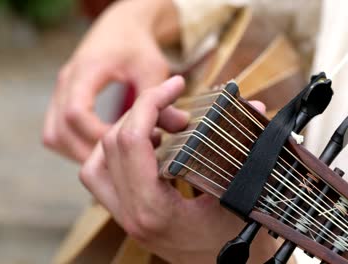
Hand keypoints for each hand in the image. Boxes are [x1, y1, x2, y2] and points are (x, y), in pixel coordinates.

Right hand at [43, 0, 178, 161]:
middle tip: (120, 165)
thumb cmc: (137, 46)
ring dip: (78, 153)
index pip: (77, 114)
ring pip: (54, 136)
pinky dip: (73, 146)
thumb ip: (161, 97)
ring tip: (111, 160)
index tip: (126, 147)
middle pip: (60, 132)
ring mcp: (60, 90)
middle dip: (89, 153)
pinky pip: (55, 132)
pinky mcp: (62, 98)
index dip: (98, 136)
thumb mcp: (153, 67)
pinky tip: (100, 150)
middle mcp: (66, 81)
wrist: (119, 26)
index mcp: (87, 70)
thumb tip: (181, 124)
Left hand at [80, 76, 274, 262]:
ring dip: (125, 133)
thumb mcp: (240, 196)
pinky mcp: (128, 216)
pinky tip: (150, 148)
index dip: (152, 102)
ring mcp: (125, 217)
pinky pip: (103, 177)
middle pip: (112, 144)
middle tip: (180, 114)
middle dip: (144, 114)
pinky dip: (118, 153)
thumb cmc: (239, 246)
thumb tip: (250, 106)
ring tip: (161, 129)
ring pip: (97, 162)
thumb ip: (240, 149)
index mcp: (154, 210)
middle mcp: (131, 215)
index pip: (131, 141)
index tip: (175, 85)